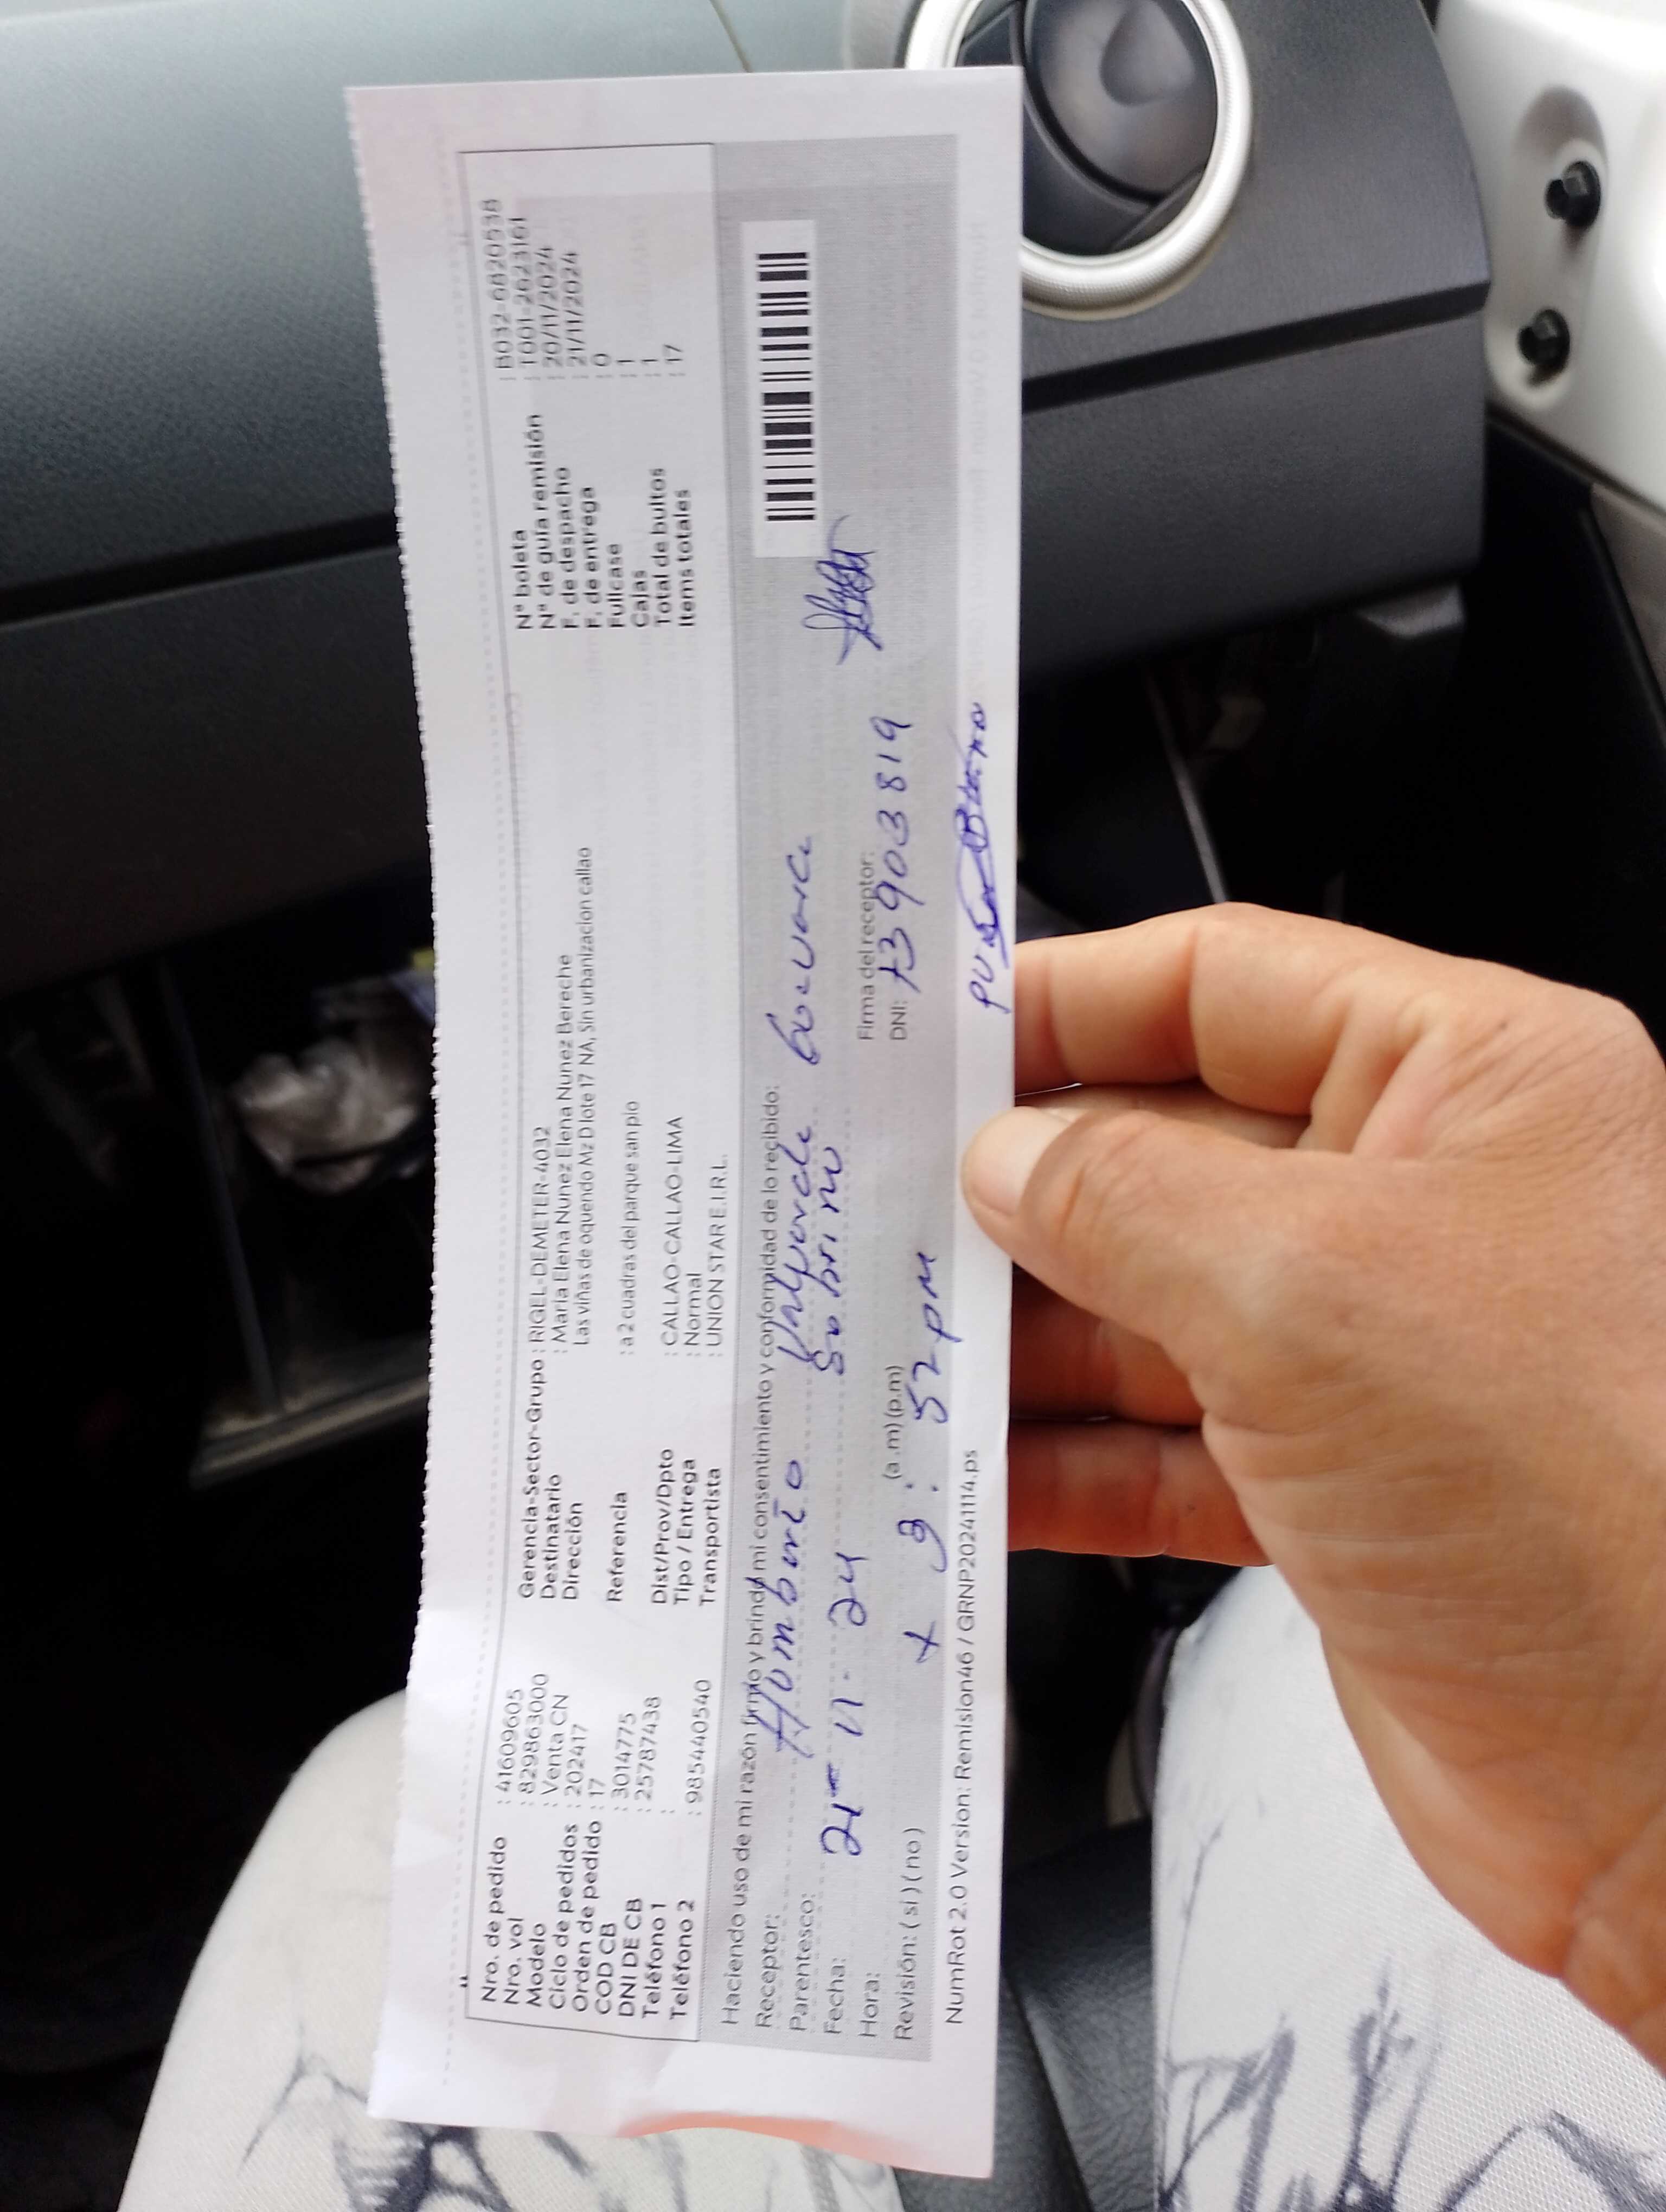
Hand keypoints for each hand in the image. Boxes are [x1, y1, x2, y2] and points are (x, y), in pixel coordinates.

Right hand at [962, 904, 1665, 2067]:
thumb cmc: (1592, 1506)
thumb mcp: (1306, 1291)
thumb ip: (1124, 1196)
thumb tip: (1009, 1159)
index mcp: (1477, 1082)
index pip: (1226, 982)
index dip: (1066, 1004)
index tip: (932, 1045)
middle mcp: (1434, 1202)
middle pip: (1172, 1147)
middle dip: (1025, 1191)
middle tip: (881, 1214)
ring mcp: (1386, 1353)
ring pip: (1155, 1306)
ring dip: (1028, 1338)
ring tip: (904, 1346)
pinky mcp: (1345, 1491)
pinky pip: (1168, 1446)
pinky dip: (1068, 1460)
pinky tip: (980, 1469)